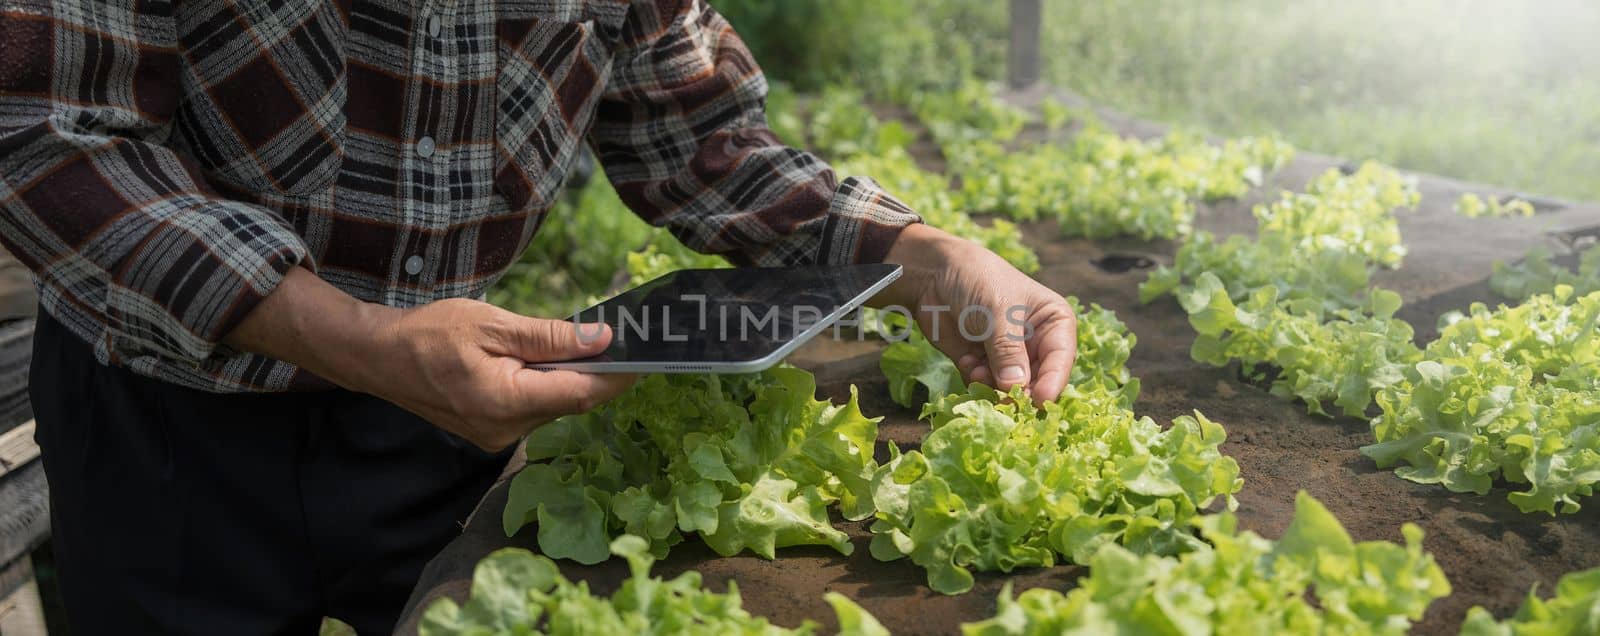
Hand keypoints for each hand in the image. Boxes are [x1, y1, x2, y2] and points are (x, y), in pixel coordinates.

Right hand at [226, 267, 635, 451]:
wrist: (378, 358)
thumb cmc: (430, 333)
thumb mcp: (493, 325)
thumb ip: (550, 337)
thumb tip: (602, 340)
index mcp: (506, 402)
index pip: (582, 393)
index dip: (620, 375)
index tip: (649, 355)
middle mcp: (506, 430)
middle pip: (572, 402)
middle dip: (601, 372)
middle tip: (626, 339)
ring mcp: (498, 437)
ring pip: (555, 406)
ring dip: (575, 378)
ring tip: (593, 345)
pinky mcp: (492, 433)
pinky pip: (535, 408)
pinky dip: (550, 385)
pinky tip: (556, 362)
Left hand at [879, 224, 1077, 401]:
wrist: (935, 275)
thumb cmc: (978, 280)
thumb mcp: (998, 312)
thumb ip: (1008, 351)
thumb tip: (1016, 388)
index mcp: (1055, 323)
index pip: (1061, 359)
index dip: (1052, 382)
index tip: (1039, 400)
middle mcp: (1037, 343)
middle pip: (1038, 381)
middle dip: (1018, 391)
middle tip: (1002, 398)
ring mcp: (1010, 356)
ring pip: (1011, 389)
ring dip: (993, 386)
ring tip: (977, 370)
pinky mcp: (985, 365)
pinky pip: (986, 386)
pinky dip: (976, 380)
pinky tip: (967, 361)